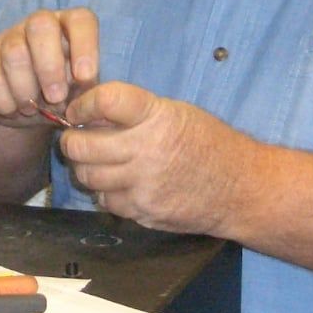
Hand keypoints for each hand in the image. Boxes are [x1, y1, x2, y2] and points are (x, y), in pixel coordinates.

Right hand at [0, 8, 98, 128]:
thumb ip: (85, 93)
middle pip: (40, 25)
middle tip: (55, 97)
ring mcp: (9, 37)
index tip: (85, 77)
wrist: (23, 108)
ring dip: (25, 88)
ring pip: (14, 52)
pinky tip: (13, 110)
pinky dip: (4, 100)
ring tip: (32, 109)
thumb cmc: (61, 95)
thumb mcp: (78, 94)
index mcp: (69, 27)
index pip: (80, 20)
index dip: (85, 45)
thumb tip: (88, 102)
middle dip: (49, 66)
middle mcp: (39, 25)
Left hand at [59, 81, 254, 234]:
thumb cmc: (209, 144)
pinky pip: (106, 201)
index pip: (105, 100)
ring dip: (84, 167)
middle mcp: (147, 150)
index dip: (83, 104)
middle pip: (82, 145)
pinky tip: (119, 183)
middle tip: (74, 137)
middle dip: (71, 140)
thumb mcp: (177, 112)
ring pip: (87, 176)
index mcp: (157, 116)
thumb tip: (90, 112)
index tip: (77, 110)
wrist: (241, 189)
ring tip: (95, 160)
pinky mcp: (143, 211)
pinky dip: (106, 191)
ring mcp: (143, 185)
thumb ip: (135, 112)